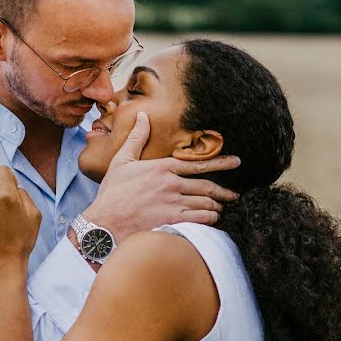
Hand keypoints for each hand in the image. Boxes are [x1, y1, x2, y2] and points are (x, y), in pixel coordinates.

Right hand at [82, 111, 239, 240]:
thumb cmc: (112, 193)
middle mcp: (172, 184)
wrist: (104, 224)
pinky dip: (210, 219)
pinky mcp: (173, 222)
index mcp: (162, 167)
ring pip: (207, 204)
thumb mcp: (122, 161)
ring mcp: (174, 204)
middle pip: (208, 186)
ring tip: (220, 209)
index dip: (221, 162)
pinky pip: (202, 219)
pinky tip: (210, 220)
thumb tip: (142, 116)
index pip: (199, 162)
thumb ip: (136, 138)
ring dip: (216, 207)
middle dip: (225, 191)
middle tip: (234, 194)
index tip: (236, 161)